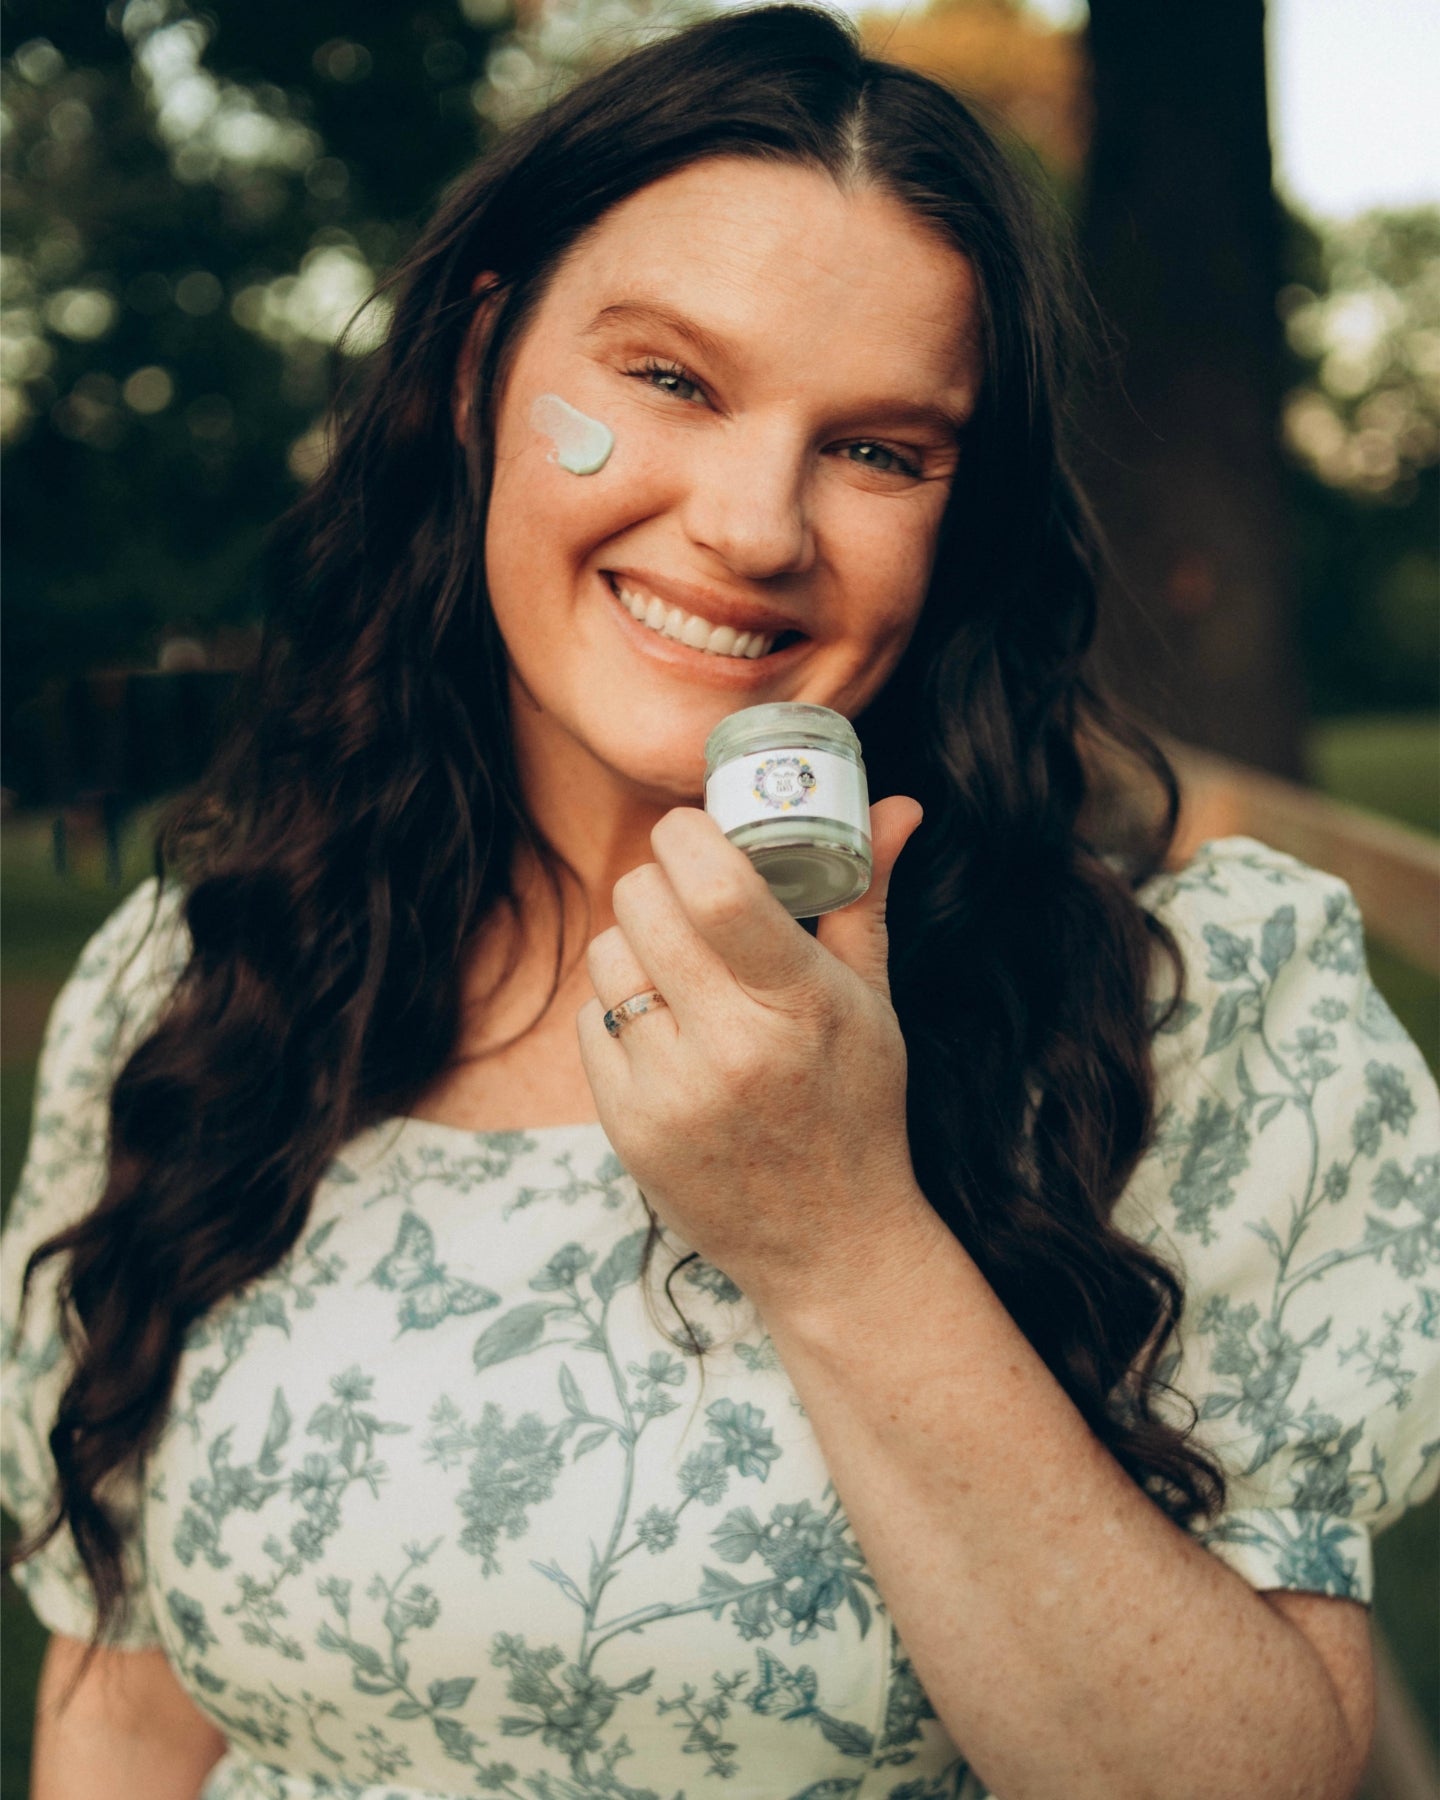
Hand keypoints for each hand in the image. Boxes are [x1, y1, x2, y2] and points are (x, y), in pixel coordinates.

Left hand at [576, 797, 939, 1312]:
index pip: (717, 889)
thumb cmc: (856, 1108)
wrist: (829, 1244)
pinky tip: (664, 1031)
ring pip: (607, 956)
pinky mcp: (627, 1128)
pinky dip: (618, 1010)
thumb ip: (865, 896)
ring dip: (635, 945)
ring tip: (678, 970)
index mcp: (800, 1006)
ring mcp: (672, 1093)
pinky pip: (589, 1020)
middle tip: (685, 896)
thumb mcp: (873, 1003)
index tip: (692, 829)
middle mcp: (731, 1049)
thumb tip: (896, 804)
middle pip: (642, 904)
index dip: (687, 836)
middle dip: (660, 883)